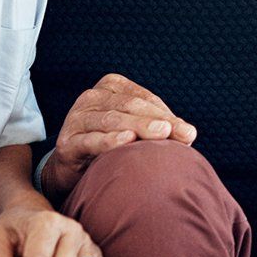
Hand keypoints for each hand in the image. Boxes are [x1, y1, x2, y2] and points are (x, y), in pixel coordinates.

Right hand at [44, 73, 197, 198]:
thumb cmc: (111, 145)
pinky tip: (127, 141)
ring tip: (162, 133)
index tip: (189, 133)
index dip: (167, 115)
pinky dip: (109, 140)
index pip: (143, 98)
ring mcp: (76, 118)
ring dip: (139, 126)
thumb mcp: (136, 130)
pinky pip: (90, 140)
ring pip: (112, 120)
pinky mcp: (67, 143)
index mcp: (111, 87)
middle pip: (130, 106)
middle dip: (157, 120)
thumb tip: (190, 133)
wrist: (74, 169)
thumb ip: (161, 127)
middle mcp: (91, 97)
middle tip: (181, 133)